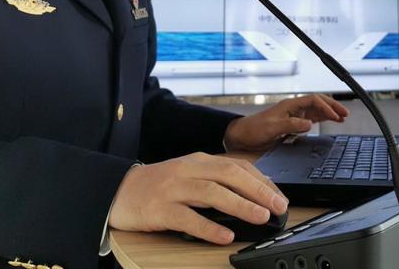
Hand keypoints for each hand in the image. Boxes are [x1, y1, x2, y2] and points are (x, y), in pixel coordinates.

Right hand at [108, 153, 288, 243]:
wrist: (119, 190)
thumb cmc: (159, 185)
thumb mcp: (190, 175)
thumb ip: (215, 181)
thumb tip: (251, 195)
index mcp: (199, 161)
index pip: (237, 166)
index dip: (261, 181)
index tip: (279, 196)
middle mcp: (188, 170)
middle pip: (229, 175)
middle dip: (257, 190)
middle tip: (278, 206)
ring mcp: (173, 189)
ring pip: (211, 193)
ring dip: (239, 205)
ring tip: (260, 217)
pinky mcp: (160, 209)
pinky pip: (188, 218)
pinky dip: (208, 227)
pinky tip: (225, 236)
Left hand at [223, 94, 349, 151]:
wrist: (242, 135)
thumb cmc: (254, 129)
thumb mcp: (272, 128)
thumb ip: (291, 125)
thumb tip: (309, 124)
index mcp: (289, 105)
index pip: (313, 100)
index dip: (325, 107)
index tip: (334, 116)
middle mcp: (293, 108)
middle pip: (317, 102)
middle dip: (332, 106)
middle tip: (345, 113)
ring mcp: (294, 115)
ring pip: (316, 110)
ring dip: (329, 112)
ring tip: (342, 118)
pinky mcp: (293, 123)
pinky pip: (311, 118)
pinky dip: (322, 119)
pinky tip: (330, 122)